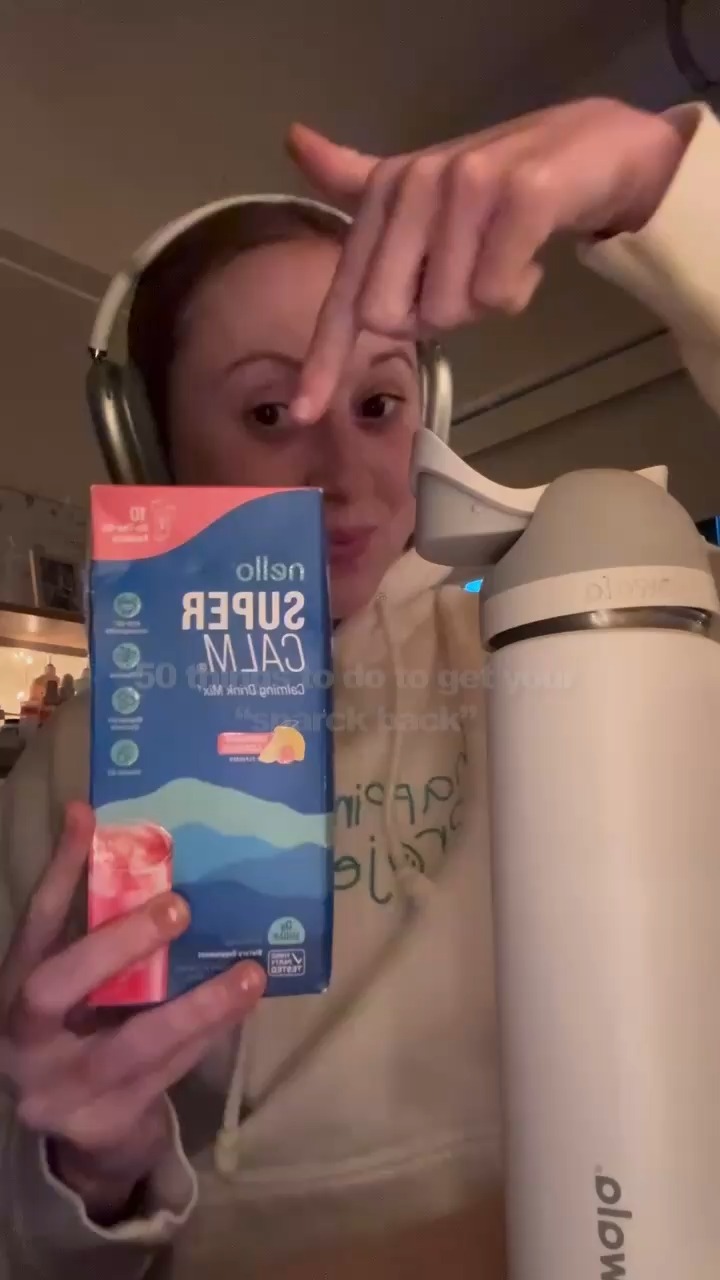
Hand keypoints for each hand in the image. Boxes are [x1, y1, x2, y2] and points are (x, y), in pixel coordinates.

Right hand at [0, 802, 265, 1221]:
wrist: (86, 1130)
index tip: (86, 817)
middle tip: (179, 906)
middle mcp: (20, 1039)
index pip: (33, 923)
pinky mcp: (102, 1123)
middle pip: (53, 988)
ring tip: (248, 973)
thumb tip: (104, 822)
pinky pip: (164, 1073)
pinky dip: (205, 1037)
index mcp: (13, 989)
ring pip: (130, 1045)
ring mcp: (56, 1090)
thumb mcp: (82, 975)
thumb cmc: (89, 1028)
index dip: (58, 871)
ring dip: (197, 1006)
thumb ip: (94, 915)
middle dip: (116, 944)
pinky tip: (241, 1008)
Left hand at [286, 97, 690, 420]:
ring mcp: (466, 186)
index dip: (323, 358)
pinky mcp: (520, 196)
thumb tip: (294, 140)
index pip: (345, 292)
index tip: (302, 412)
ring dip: (485, 303)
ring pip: (450, 310)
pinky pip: (497, 294)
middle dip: (432, 319)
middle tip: (469, 278)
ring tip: (506, 259)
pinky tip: (534, 259)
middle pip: (391, 316)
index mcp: (384, 191)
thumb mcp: (427, 189)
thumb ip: (359, 178)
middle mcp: (415, 184)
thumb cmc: (503, 184)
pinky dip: (520, 291)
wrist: (598, 148)